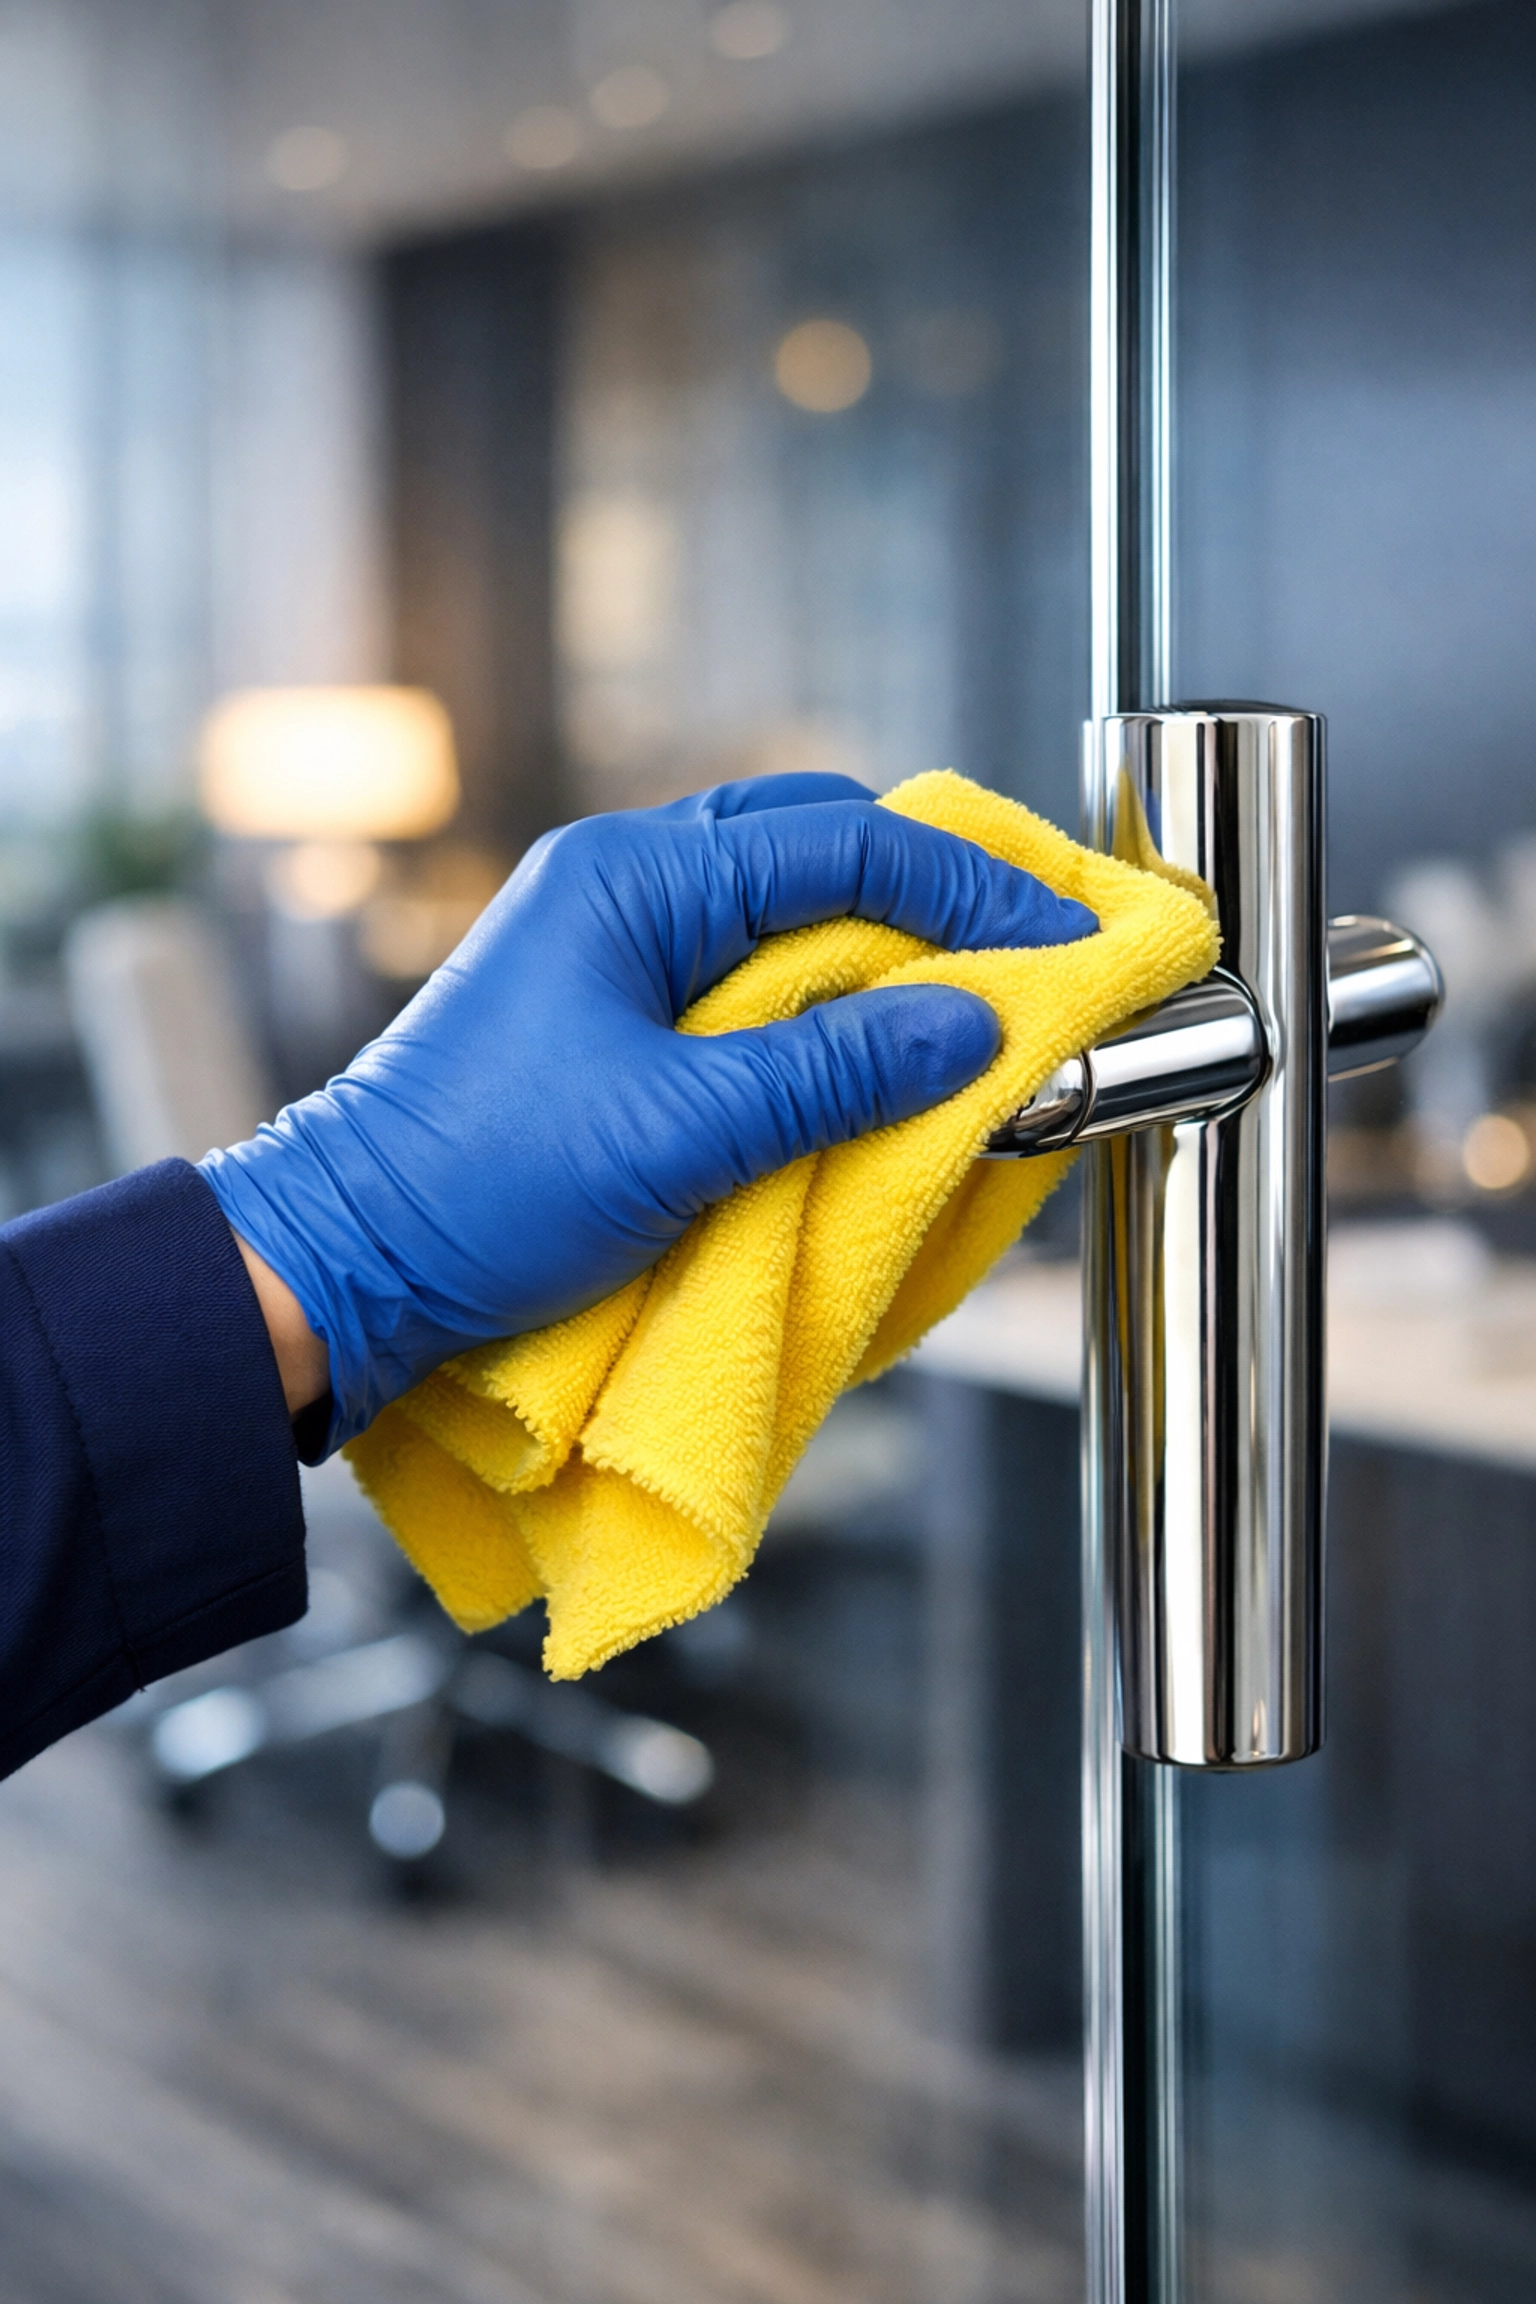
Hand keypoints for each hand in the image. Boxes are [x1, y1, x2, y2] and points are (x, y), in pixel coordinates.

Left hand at [201, 774, 1095, 1445]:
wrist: (347, 1262)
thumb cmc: (480, 1188)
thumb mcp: (680, 1133)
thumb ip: (836, 1070)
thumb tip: (976, 1024)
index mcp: (631, 875)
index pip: (842, 844)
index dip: (970, 886)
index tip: (1065, 938)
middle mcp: (624, 884)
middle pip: (820, 849)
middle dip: (937, 893)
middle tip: (1037, 951)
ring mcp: (615, 945)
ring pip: (789, 913)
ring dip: (885, 951)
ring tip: (980, 1001)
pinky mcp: (614, 1013)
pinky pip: (750, 979)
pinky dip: (828, 1003)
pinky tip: (879, 1048)